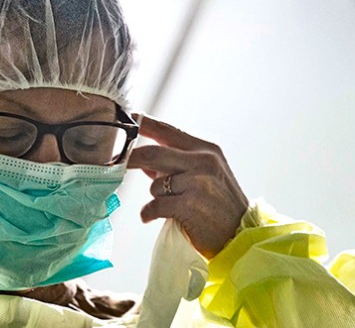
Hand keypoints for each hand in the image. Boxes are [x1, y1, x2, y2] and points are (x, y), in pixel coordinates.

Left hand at [127, 115, 248, 258]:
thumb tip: (144, 159)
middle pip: (153, 154)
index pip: (168, 130)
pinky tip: (151, 215)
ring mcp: (197, 183)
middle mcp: (202, 162)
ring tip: (166, 204)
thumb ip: (175, 163)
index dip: (144, 124)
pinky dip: (149, 212)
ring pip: (155, 184)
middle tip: (116, 163)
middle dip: (130, 159)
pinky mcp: (189, 205)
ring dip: (154, 195)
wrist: (239, 234)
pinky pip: (155, 205)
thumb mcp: (204, 175)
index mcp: (205, 149)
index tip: (127, 119)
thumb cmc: (219, 204)